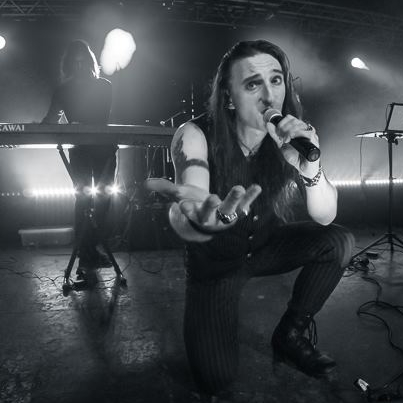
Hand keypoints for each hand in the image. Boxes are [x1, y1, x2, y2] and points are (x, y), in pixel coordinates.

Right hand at [144, 178, 260, 239]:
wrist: (206, 219)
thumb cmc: (191, 204)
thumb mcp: (178, 195)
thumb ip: (163, 188)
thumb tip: (145, 183)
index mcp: (195, 215)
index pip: (190, 213)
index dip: (187, 209)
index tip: (184, 205)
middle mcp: (211, 218)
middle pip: (211, 213)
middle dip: (212, 206)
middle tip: (214, 198)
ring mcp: (226, 215)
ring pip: (230, 210)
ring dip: (235, 200)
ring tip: (238, 188)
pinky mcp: (238, 211)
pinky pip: (246, 205)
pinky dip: (251, 197)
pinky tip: (257, 187)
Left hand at [264, 113, 319, 174]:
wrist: (303, 168)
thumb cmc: (295, 157)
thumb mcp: (282, 145)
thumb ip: (275, 135)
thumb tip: (268, 124)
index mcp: (297, 129)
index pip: (290, 118)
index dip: (282, 122)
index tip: (278, 131)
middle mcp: (305, 130)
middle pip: (294, 120)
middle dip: (284, 128)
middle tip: (281, 136)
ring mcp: (310, 135)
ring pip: (300, 125)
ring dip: (290, 131)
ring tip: (286, 140)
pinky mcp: (315, 141)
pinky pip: (307, 133)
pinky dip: (297, 135)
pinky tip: (291, 140)